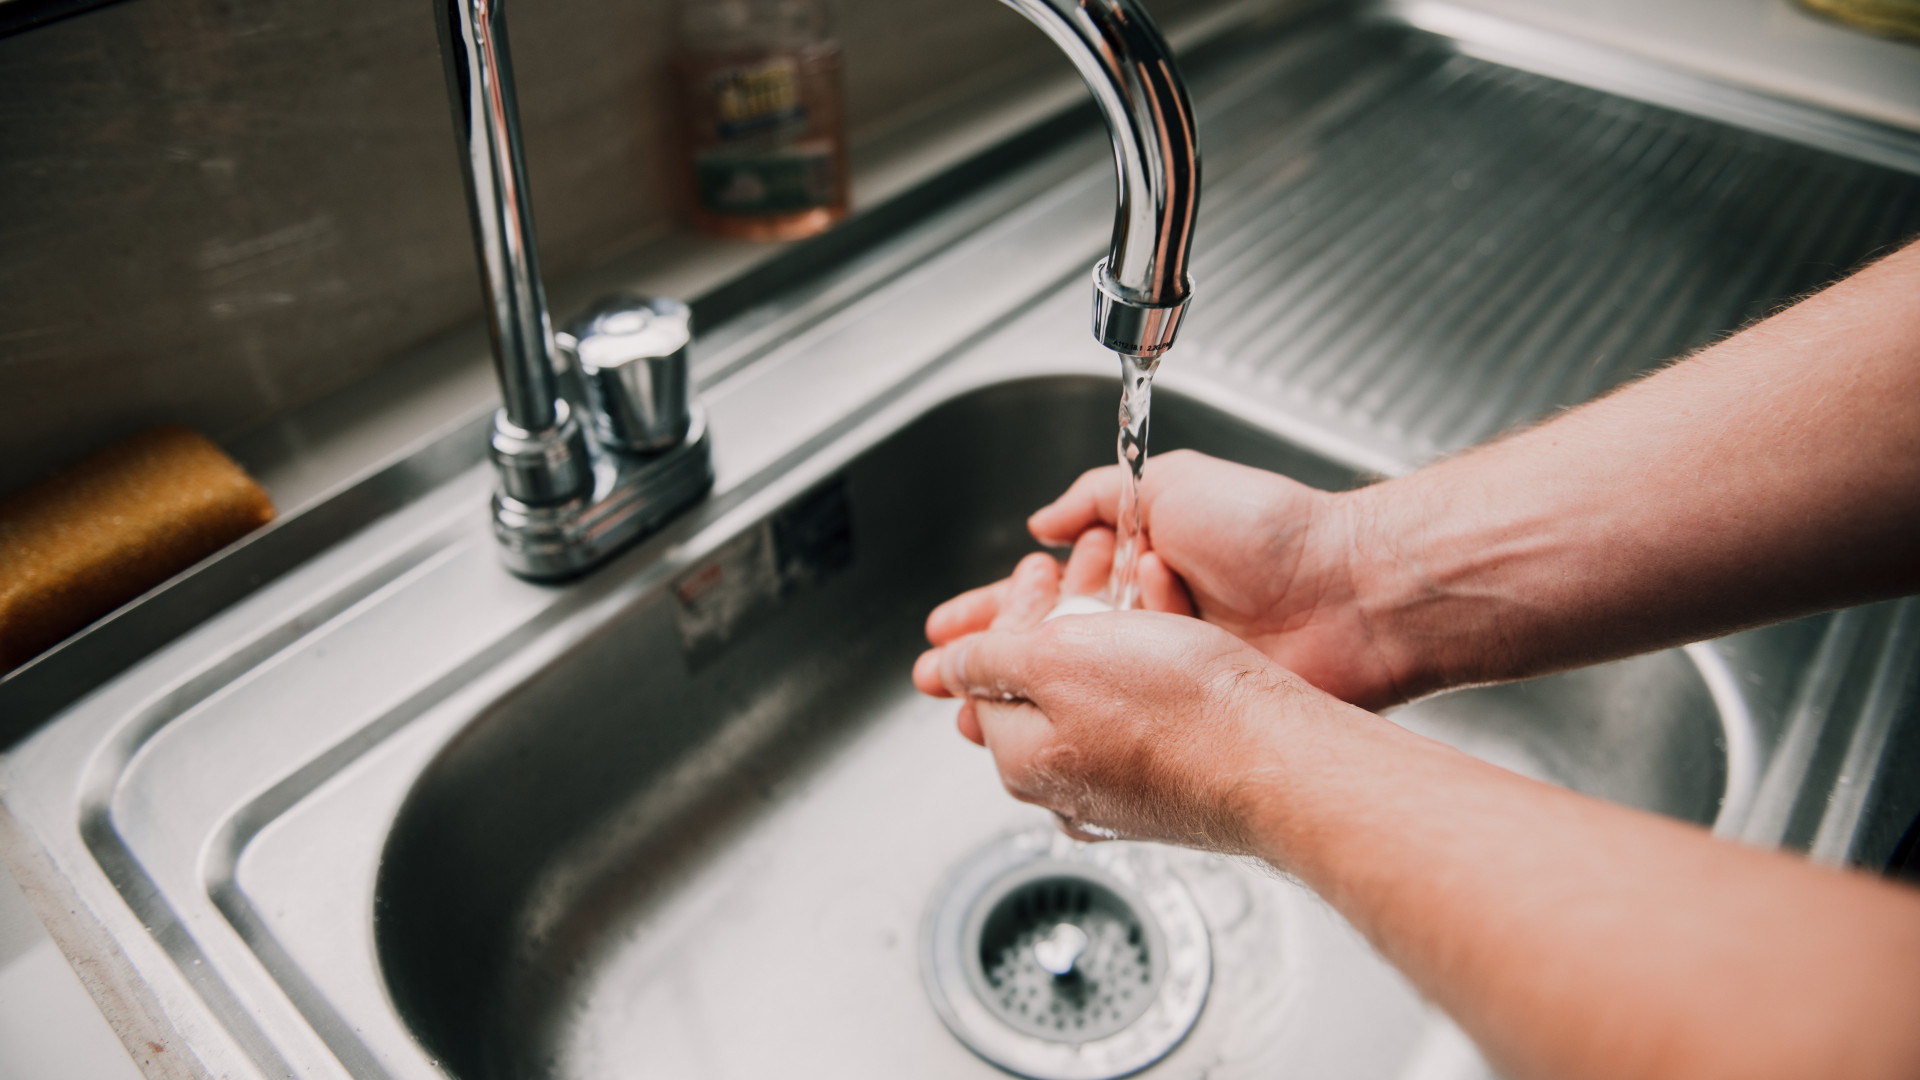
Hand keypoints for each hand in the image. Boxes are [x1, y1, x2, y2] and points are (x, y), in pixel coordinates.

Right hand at [922, 450, 1413, 708]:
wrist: (1348, 595)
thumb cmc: (1275, 533)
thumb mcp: (1174, 484)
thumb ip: (1099, 496)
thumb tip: (1043, 521)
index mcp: (1137, 568)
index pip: (1042, 597)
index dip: (989, 613)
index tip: (945, 629)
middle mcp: (1143, 627)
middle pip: (1044, 656)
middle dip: (984, 669)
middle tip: (936, 683)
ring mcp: (1163, 678)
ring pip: (1073, 698)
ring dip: (1017, 705)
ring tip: (967, 717)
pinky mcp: (1189, 718)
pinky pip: (1121, 727)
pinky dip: (1078, 731)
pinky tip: (1039, 744)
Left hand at [929, 586, 1346, 852]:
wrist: (1280, 758)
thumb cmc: (1177, 712)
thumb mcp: (1054, 660)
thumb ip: (987, 659)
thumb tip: (944, 666)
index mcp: (1023, 759)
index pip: (986, 676)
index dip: (1010, 611)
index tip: (1037, 573)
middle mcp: (1068, 787)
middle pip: (1042, 684)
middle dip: (1058, 615)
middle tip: (1081, 571)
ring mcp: (1124, 790)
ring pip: (1098, 691)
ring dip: (1110, 629)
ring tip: (1139, 585)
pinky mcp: (1176, 782)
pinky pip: (1147, 709)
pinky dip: (1152, 659)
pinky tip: (1177, 631)